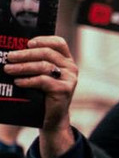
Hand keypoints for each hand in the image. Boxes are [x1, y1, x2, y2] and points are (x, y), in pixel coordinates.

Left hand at [4, 36, 77, 156]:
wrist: (53, 117)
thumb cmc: (44, 93)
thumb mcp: (43, 75)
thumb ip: (36, 63)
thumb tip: (14, 53)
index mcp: (66, 61)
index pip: (59, 43)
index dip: (43, 40)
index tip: (27, 43)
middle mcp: (71, 68)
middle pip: (47, 53)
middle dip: (25, 54)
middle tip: (9, 57)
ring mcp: (69, 79)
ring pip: (43, 66)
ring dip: (22, 67)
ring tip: (8, 70)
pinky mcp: (64, 90)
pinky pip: (43, 80)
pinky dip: (28, 80)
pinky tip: (18, 82)